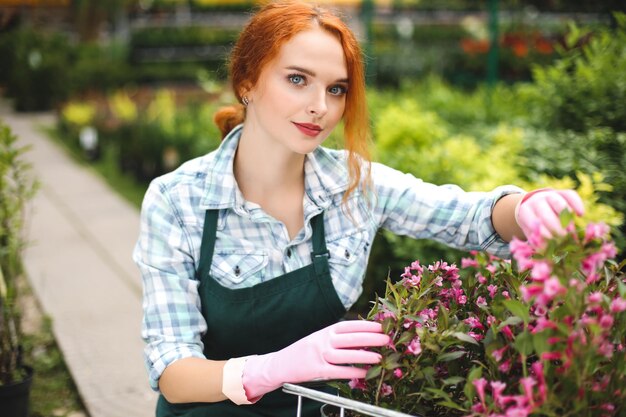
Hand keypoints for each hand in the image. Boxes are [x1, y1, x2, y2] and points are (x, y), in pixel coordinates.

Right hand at [242, 321, 388, 400]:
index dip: (365, 325)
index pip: (348, 325)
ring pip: (345, 354)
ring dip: (364, 356)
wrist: (281, 364)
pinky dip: (352, 372)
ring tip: (380, 357)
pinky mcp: (316, 370)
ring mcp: (319, 355)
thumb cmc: (305, 351)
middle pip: (350, 338)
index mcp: (325, 330)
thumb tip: (363, 337)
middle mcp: (322, 340)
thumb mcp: (320, 338)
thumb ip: (337, 338)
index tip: (380, 326)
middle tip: (387, 339)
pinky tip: (364, 373)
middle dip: (370, 338)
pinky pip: (338, 371)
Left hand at [515, 188, 584, 238]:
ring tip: (571, 230)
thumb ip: (538, 241)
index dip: (542, 231)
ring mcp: (550, 195)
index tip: (551, 240)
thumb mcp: (532, 232)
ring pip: (558, 202)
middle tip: (563, 238)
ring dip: (566, 217)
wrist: (535, 206)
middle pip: (546, 212)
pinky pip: (570, 195)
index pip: (533, 220)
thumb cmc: (534, 225)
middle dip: (555, 227)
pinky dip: (576, 203)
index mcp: (525, 211)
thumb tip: (547, 252)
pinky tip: (580, 214)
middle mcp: (536, 201)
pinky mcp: (562, 192)